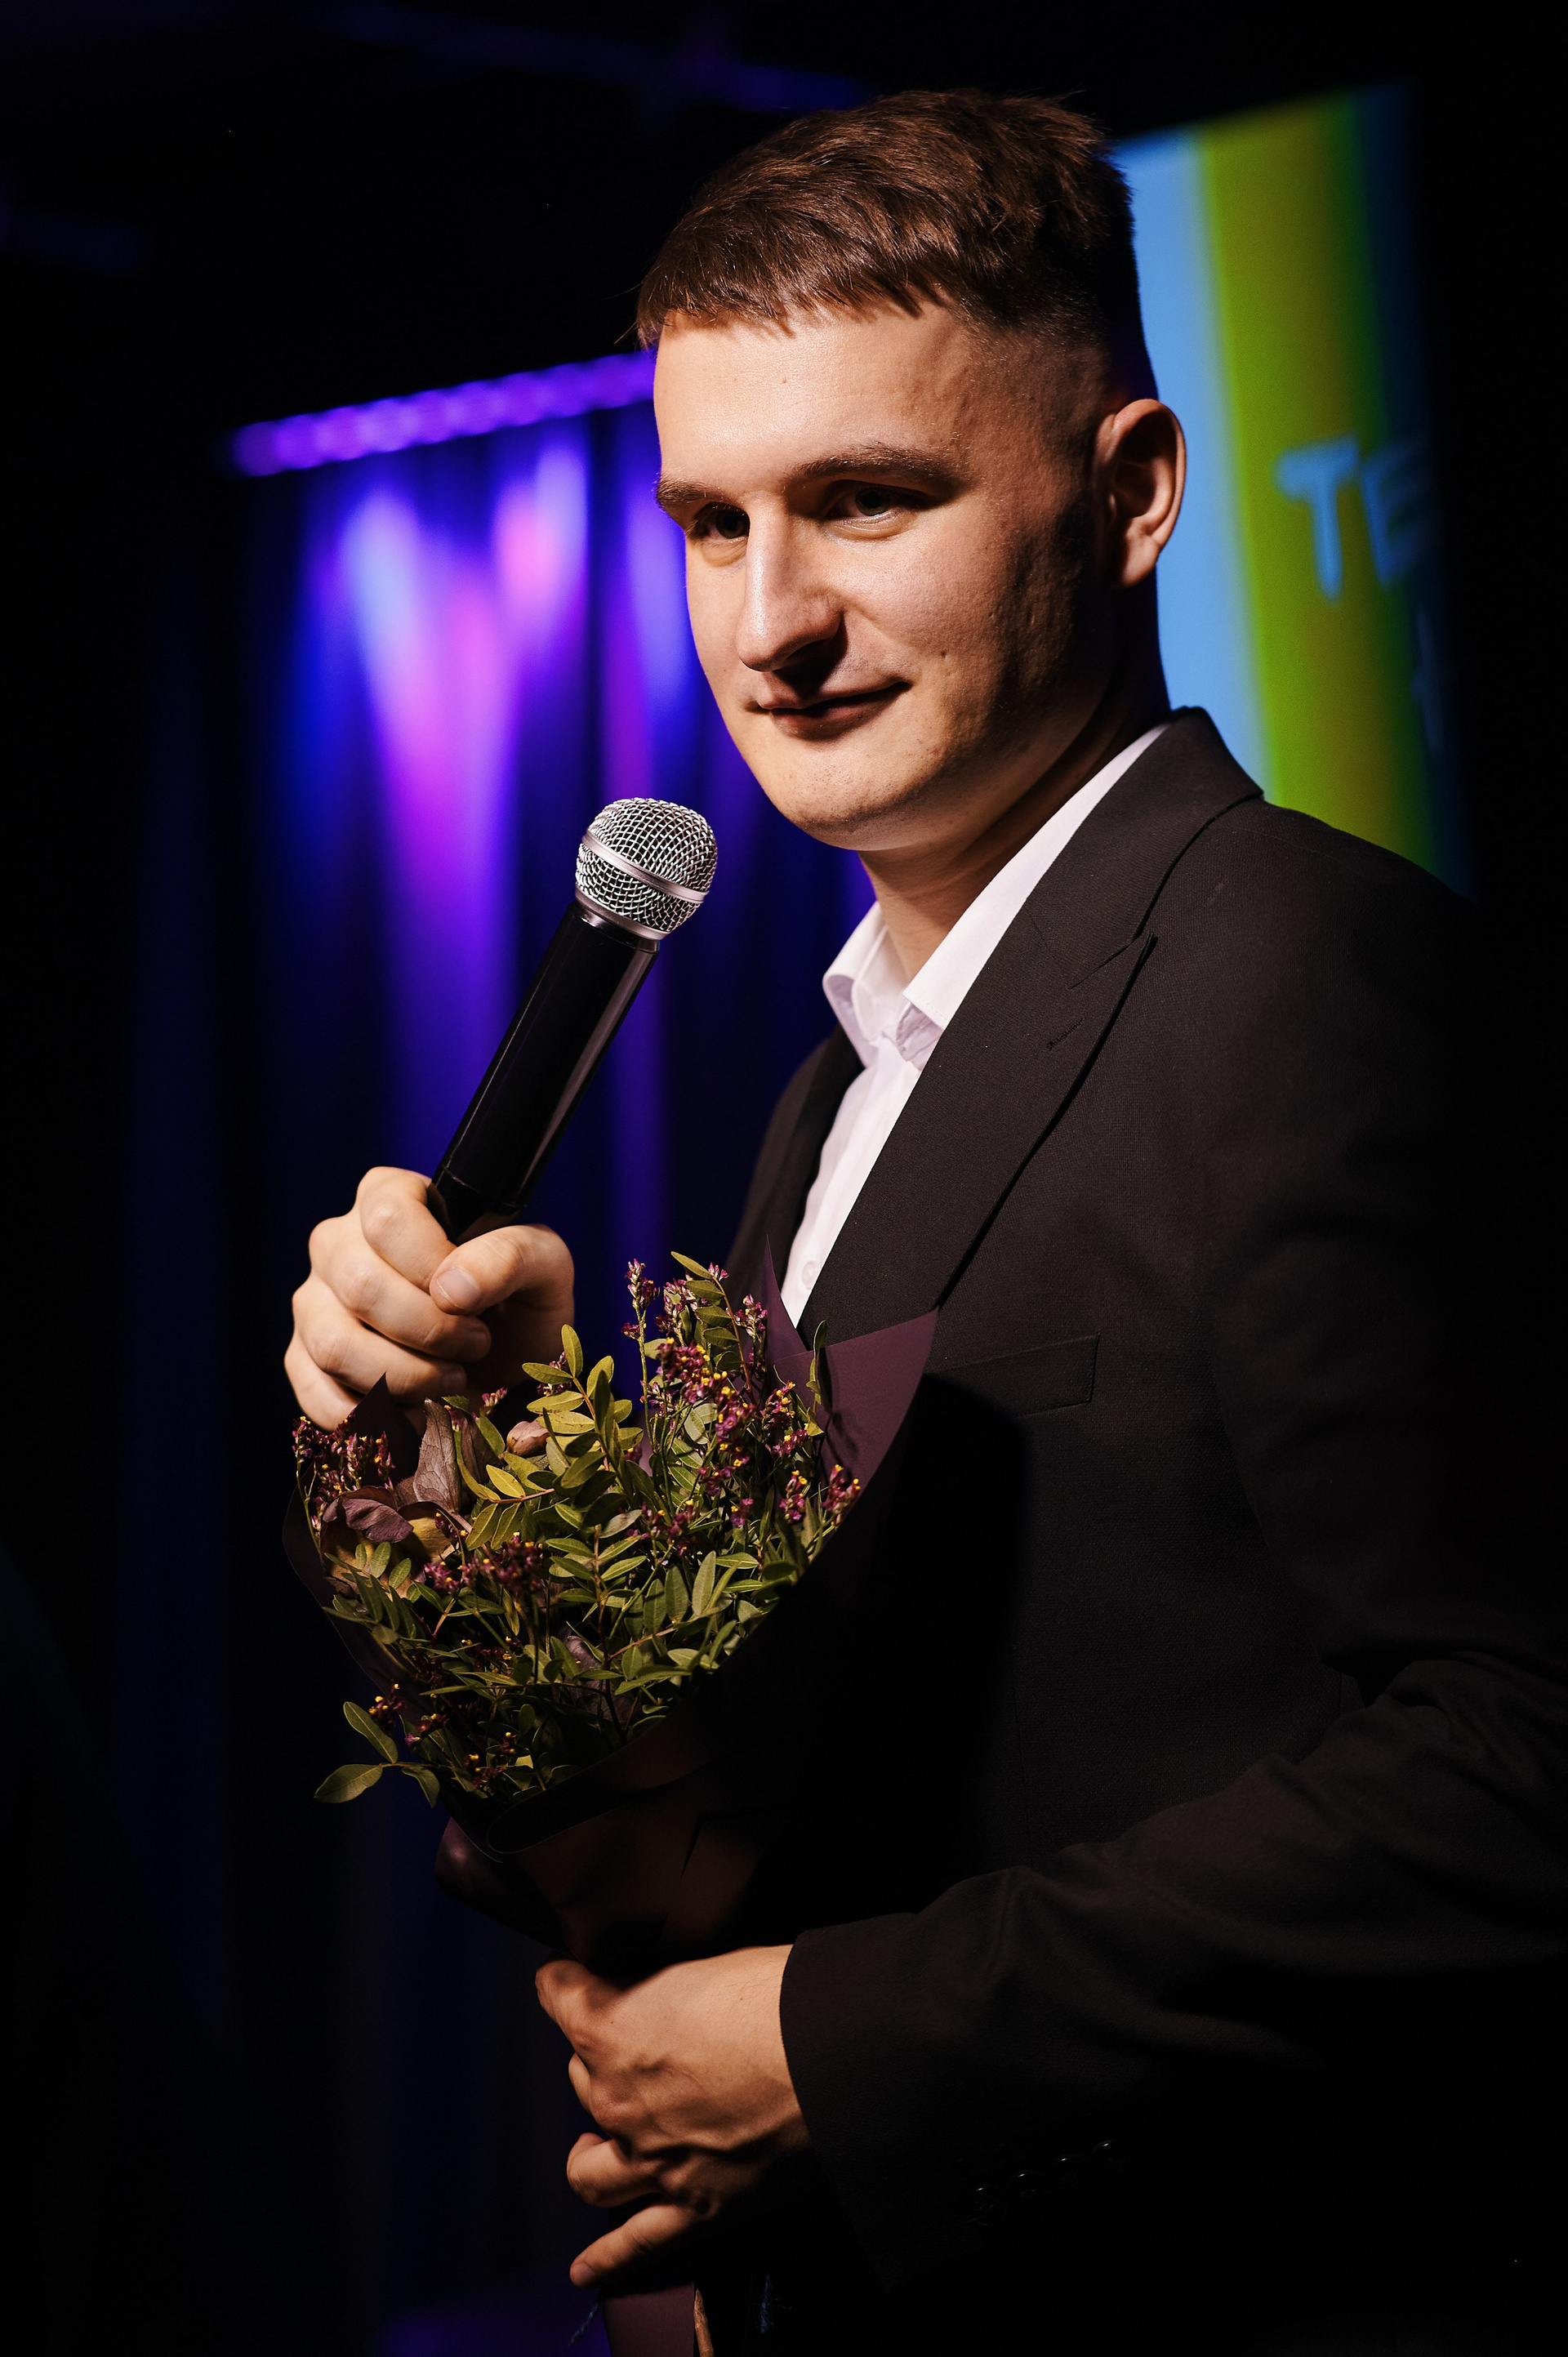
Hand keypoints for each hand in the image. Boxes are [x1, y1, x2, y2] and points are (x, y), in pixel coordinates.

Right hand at [285, 1165, 573, 1426]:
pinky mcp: (305, 1360)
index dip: (431, 1264)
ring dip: (405, 1376)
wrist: (509, 1360)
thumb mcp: (543, 1265)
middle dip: (430, 1331)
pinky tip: (417, 1415)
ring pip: (333, 1343)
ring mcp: (314, 1302)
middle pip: (360, 1285)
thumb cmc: (520, 1298)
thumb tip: (449, 1288)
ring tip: (451, 1380)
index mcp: (388, 1196)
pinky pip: (316, 1395)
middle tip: (475, 1345)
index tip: (472, 1302)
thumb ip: (509, 1257)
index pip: (387, 1216)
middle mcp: (337, 1242)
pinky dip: (374, 1418)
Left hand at [536, 1947, 805, 2287]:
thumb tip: (660, 1995)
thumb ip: (661, 1988)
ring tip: (597, 2143)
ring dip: (589, 2151)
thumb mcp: (704, 1965)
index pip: (561, 1998)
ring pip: (589, 2169)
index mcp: (614, 2032)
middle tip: (633, 2046)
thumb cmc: (779, 1998)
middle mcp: (620, 2103)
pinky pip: (638, 2242)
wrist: (841, 2054)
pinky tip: (585, 2268)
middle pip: (582, 2078)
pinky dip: (606, 2259)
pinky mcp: (698, 2206)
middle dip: (600, 2059)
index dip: (564, 1981)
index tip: (567, 1975)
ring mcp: (655, 2162)